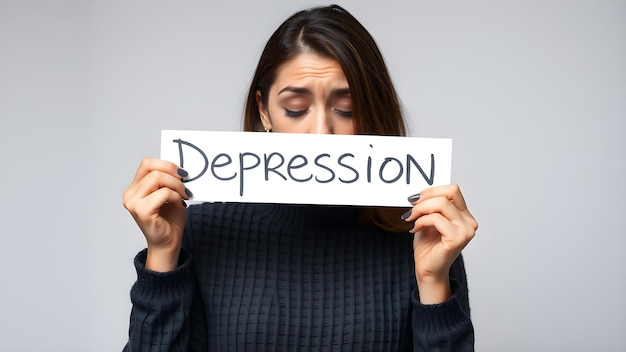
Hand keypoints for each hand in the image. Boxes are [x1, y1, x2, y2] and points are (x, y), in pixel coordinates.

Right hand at [122, 158, 191, 271]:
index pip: (147, 163)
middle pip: (152, 168)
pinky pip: (163, 193)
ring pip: (157, 178)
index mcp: (135, 188)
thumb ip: (169, 179)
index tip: (182, 173)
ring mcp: (133, 203)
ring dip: (176, 186)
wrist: (169, 243)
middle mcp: (130, 194)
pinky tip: (180, 205)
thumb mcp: (170, 193)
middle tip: (186, 186)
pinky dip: (175, 197)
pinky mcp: (142, 211)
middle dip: (173, 174)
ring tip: (184, 196)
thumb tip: (180, 166)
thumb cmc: (170, 220)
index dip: (166, 164)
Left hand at [402, 184, 477, 302]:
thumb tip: (418, 193)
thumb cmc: (428, 248)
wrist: (427, 271)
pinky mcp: (457, 238)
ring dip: (420, 209)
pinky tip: (415, 229)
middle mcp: (469, 222)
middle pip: (449, 193)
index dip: (432, 190)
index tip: (415, 198)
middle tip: (411, 207)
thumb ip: (429, 206)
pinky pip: (436, 219)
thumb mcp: (428, 220)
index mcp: (464, 215)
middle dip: (425, 197)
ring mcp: (466, 230)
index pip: (453, 190)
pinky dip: (421, 221)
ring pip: (441, 204)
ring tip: (411, 219)